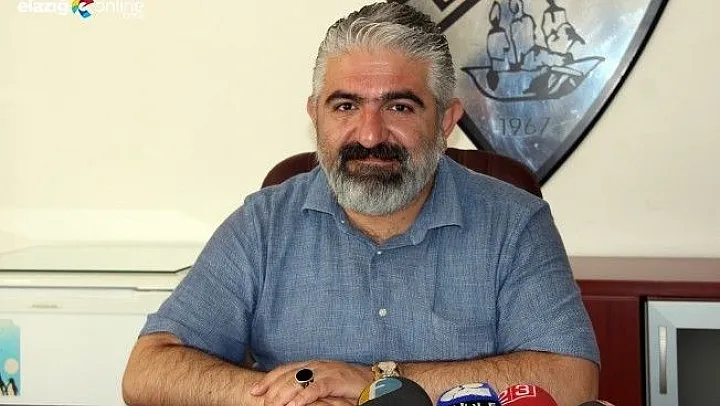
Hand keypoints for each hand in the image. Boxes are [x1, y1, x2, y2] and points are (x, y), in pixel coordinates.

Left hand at [250, 360, 372, 405]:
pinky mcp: (336, 380)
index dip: (268, 379)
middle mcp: (316, 365)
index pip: (284, 369)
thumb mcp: (323, 383)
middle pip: (287, 376)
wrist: (372, 381)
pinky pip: (316, 389)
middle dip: (272, 391)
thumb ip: (308, 385)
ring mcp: (326, 371)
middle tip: (263, 404)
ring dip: (282, 396)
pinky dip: (303, 398)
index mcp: (312, 364)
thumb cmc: (348, 385)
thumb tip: (289, 395)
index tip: (255, 391)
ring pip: (298, 381)